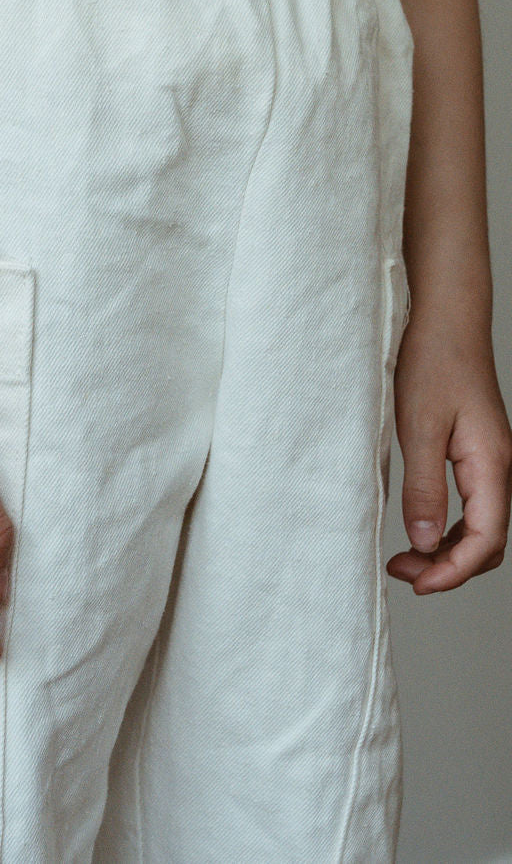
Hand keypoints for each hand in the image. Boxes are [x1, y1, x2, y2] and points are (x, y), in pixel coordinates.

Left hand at [387, 305, 511, 592]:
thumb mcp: (419, 426)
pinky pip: (472, 504)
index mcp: (491, 465)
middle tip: (403, 572)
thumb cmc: (433, 361)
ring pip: (481, 526)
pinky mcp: (476, 451)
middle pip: (488, 542)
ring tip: (405, 557)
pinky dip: (448, 526)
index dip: (453, 572)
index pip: (485, 540)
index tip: (418, 584)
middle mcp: (499, 467)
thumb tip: (423, 542)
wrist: (446, 318)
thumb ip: (423, 487)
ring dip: (448, 550)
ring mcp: (490, 460)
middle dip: (450, 568)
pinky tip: (420, 526)